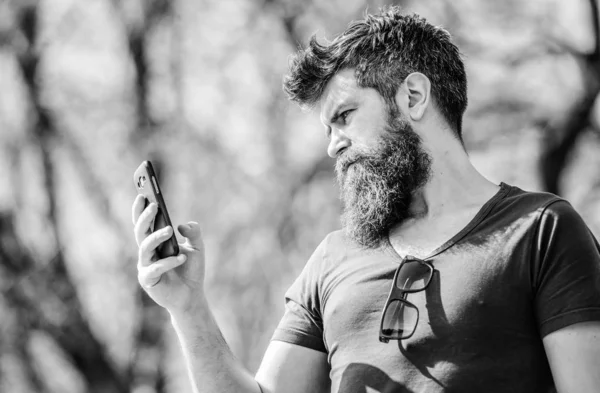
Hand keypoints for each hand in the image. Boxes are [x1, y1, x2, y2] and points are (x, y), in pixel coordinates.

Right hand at [132, 194, 205, 312]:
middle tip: (155, 205)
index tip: (143, 194)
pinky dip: (168, 262)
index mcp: (155, 242)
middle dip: (146, 217)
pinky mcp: (148, 280)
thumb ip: (194, 234)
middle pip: (140, 231)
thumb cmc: (191, 270)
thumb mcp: (198, 248)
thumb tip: (182, 225)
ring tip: (170, 230)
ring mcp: (146, 266)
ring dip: (156, 237)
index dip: (141, 209)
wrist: (192, 296)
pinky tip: (181, 258)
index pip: (144, 223)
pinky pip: (155, 268)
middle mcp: (147, 252)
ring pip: (145, 248)